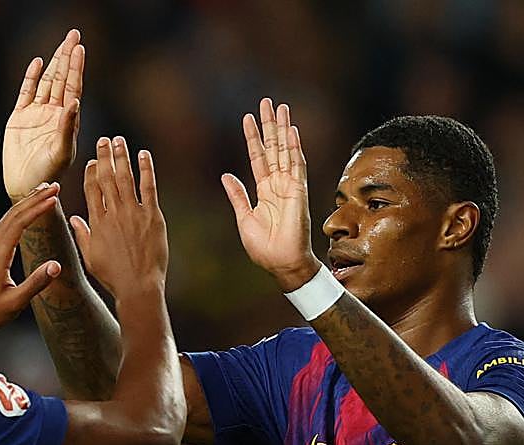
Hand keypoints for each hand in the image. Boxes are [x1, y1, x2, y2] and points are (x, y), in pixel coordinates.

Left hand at [0, 185, 61, 331]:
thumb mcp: (15, 302)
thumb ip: (36, 284)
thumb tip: (56, 266)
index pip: (19, 223)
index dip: (37, 208)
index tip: (54, 198)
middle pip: (14, 214)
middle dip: (34, 198)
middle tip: (54, 186)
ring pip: (9, 218)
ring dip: (27, 203)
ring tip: (44, 192)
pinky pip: (6, 226)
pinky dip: (20, 214)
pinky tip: (27, 213)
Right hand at [3, 29, 83, 200]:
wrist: (27, 186)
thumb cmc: (48, 174)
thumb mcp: (61, 152)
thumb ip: (67, 128)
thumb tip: (74, 102)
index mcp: (67, 120)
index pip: (73, 88)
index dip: (76, 68)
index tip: (80, 48)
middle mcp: (53, 114)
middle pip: (61, 79)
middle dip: (67, 57)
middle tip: (74, 34)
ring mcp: (36, 114)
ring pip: (46, 82)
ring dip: (53, 63)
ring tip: (62, 43)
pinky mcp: (19, 118)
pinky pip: (26, 92)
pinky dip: (31, 77)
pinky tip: (38, 62)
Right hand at [70, 136, 167, 299]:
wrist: (138, 286)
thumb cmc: (113, 276)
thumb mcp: (91, 257)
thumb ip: (82, 234)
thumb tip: (74, 219)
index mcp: (97, 222)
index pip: (91, 189)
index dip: (92, 171)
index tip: (93, 160)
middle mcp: (113, 213)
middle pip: (106, 177)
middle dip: (104, 156)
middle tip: (104, 140)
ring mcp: (133, 213)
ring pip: (125, 178)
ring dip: (122, 157)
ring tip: (119, 141)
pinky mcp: (152, 216)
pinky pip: (148, 187)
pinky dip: (146, 169)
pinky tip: (144, 155)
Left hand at [222, 98, 319, 290]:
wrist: (281, 263)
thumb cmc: (264, 247)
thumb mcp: (244, 218)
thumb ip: (237, 195)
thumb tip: (225, 175)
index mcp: (264, 191)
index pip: (257, 158)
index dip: (253, 138)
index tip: (248, 118)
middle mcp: (278, 184)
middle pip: (273, 148)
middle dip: (269, 125)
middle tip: (266, 102)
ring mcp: (290, 186)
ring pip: (285, 151)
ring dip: (282, 129)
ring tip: (280, 107)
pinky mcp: (298, 191)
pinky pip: (296, 165)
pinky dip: (294, 147)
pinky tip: (291, 130)